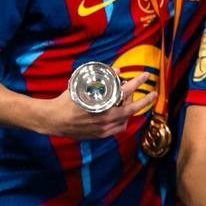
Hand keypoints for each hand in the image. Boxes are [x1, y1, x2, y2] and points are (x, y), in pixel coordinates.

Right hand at [39, 71, 155, 139]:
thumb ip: (102, 79)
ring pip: (126, 119)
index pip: (126, 90)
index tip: (146, 75)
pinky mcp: (100, 135)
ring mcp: (104, 128)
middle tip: (153, 93)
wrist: (52, 120)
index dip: (138, 82)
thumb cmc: (66, 101)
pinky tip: (121, 115)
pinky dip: (122, 120)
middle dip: (145, 100)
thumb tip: (117, 70)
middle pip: (133, 108)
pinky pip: (117, 128)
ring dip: (131, 110)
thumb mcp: (82, 86)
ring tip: (130, 102)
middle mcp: (106, 118)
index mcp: (103, 104)